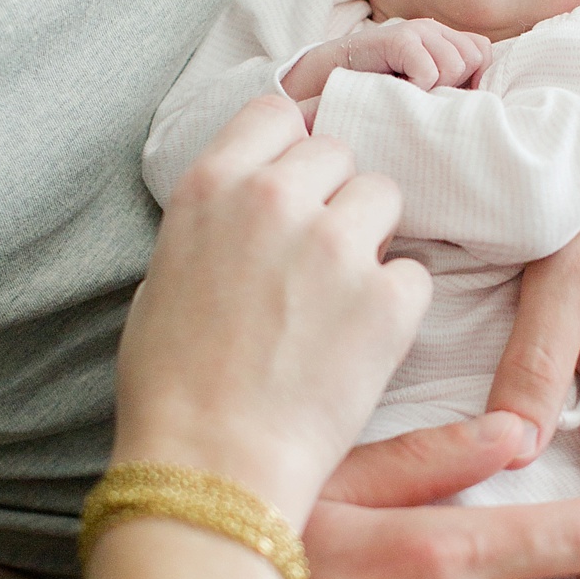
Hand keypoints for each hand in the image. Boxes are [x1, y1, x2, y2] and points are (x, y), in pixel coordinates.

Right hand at [114, 95, 429, 524]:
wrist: (210, 466)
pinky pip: (415, 273)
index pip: (276, 112)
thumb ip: (217, 223)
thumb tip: (250, 208)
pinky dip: (397, 303)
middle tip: (317, 258)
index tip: (292, 186)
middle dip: (333, 196)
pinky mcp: (387, 297)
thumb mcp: (164, 278)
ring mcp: (337, 245)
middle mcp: (275, 199)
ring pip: (385, 198)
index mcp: (212, 186)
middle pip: (336, 152)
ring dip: (372, 239)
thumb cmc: (173, 387)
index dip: (289, 148)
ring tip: (342, 300)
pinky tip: (362, 342)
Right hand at [281, 18, 491, 102]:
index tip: (442, 94)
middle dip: (453, 84)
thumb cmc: (378, 92)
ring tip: (406, 89)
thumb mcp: (421, 88)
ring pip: (454, 66)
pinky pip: (429, 71)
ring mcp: (416, 30)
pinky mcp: (399, 38)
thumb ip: (450, 86)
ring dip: (432, 88)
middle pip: (473, 58)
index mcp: (441, 37)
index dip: (470, 79)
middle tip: (419, 91)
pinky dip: (416, 88)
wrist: (326, 83)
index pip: (483, 52)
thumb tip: (482, 102)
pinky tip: (396, 87)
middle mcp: (432, 28)